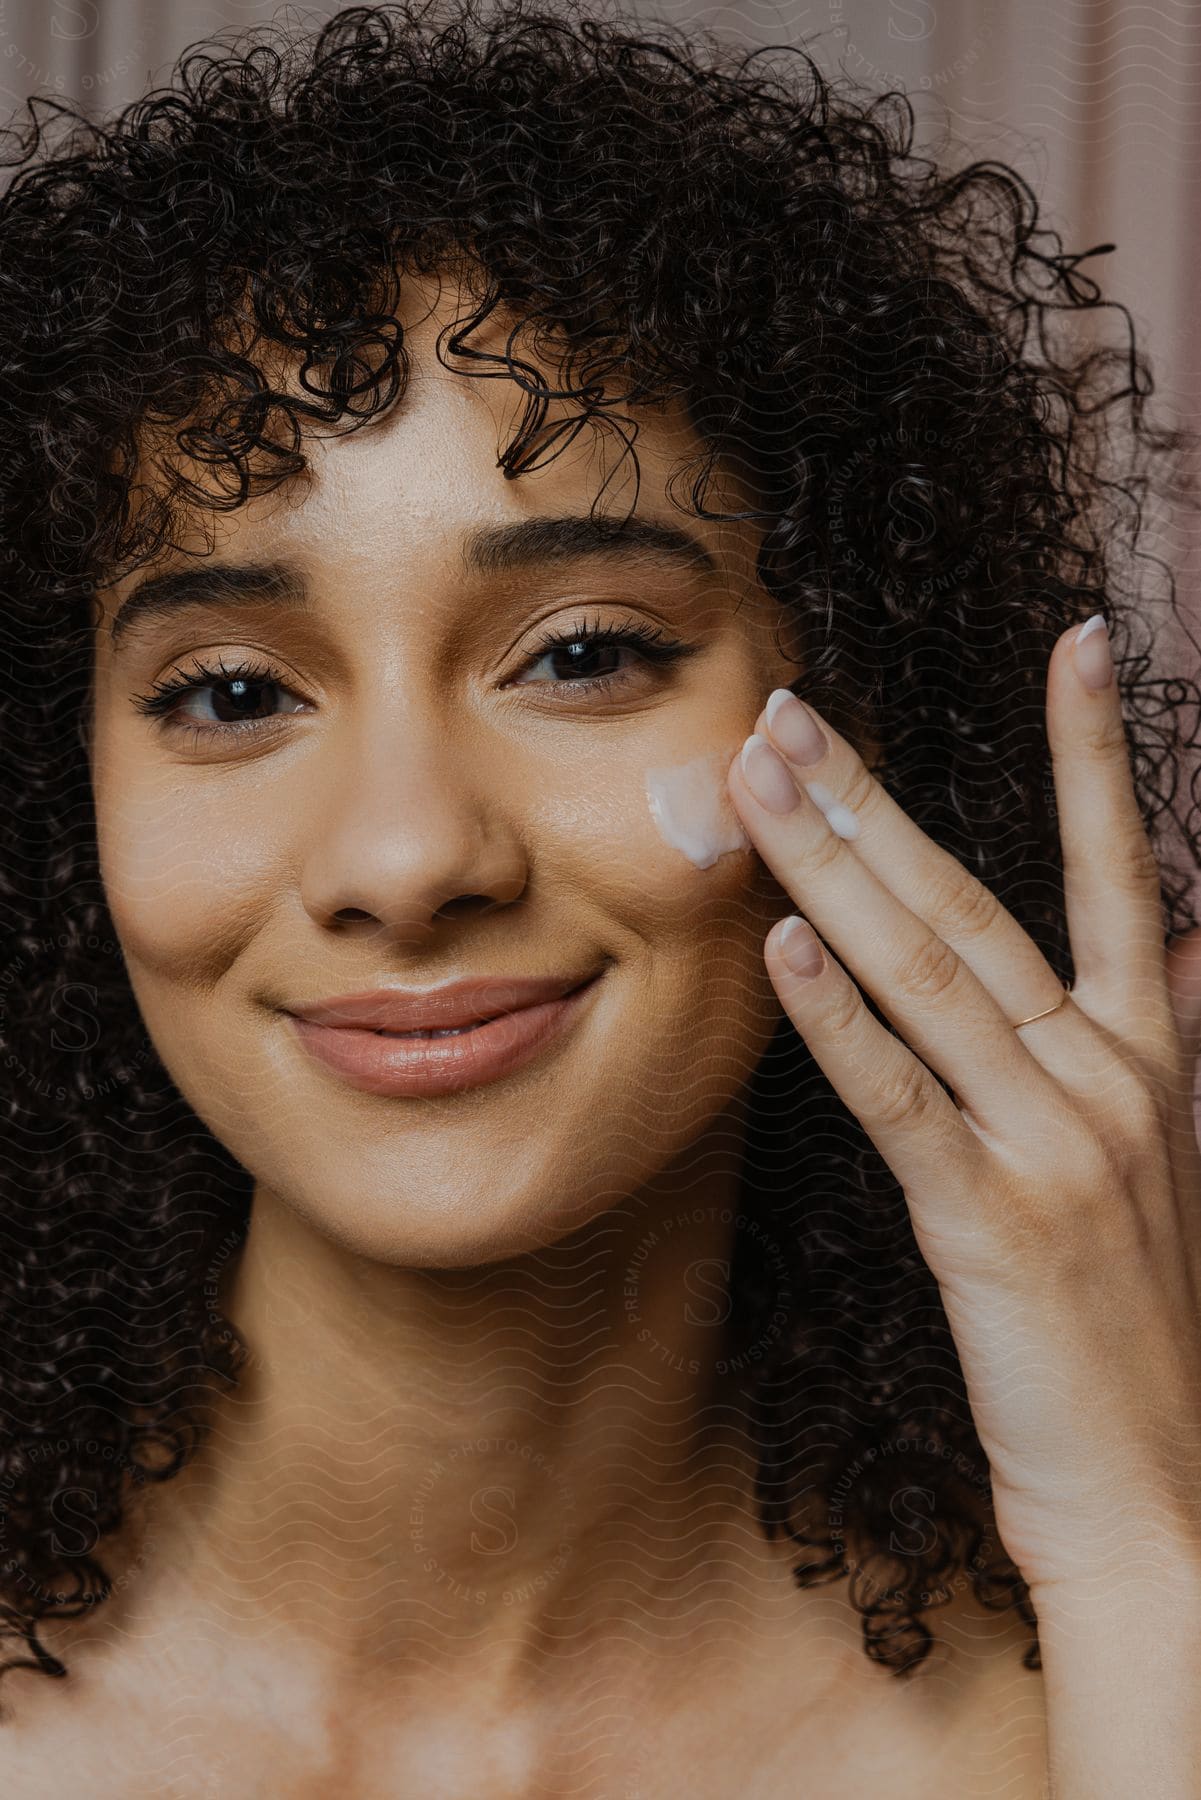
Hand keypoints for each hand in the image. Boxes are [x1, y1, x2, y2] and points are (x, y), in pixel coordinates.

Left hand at [726, 617, 1200, 1599]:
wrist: (1167, 1499)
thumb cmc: (1135, 1330)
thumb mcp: (1165, 1165)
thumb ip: (1159, 1039)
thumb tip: (1184, 944)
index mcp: (1150, 1057)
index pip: (1119, 871)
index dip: (1095, 754)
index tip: (1077, 639)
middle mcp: (1111, 1078)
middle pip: (973, 901)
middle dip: (872, 797)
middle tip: (784, 704)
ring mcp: (1055, 1144)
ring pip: (929, 972)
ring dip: (834, 866)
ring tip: (758, 781)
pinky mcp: (993, 1220)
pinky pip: (902, 1096)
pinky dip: (841, 1015)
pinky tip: (784, 943)